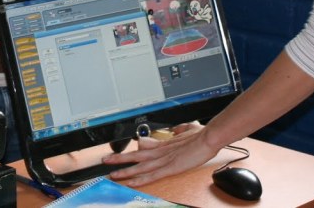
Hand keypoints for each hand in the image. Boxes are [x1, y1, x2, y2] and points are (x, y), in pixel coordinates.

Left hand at [103, 122, 217, 185]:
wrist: (208, 137)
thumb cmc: (201, 134)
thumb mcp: (187, 130)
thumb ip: (179, 131)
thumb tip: (175, 130)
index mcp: (164, 145)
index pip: (142, 149)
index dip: (130, 152)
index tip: (119, 153)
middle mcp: (161, 152)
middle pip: (136, 156)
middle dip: (119, 159)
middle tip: (104, 160)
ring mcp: (164, 160)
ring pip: (140, 166)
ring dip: (125, 170)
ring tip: (112, 174)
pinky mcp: (171, 167)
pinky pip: (152, 175)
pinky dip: (141, 179)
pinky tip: (131, 182)